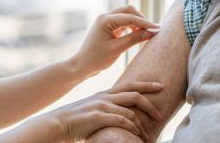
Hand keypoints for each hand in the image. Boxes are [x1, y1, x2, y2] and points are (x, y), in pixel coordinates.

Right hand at [49, 81, 163, 141]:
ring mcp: (102, 106)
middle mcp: (105, 96)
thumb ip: (108, 108)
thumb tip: (123, 115)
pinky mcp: (98, 117)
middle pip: (134, 95)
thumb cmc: (77, 119)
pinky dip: (131, 128)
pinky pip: (121, 121)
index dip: (147, 85)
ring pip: (130, 111)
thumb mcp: (94, 108)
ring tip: (146, 135)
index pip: (130, 85)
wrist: (58, 123)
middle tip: (160, 114)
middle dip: (150, 104)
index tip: (161, 86)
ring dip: (141, 125)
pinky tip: (135, 135)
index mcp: (106, 93)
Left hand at [73, 5, 159, 75]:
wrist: (82, 66)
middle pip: (129, 10)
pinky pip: (123, 22)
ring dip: (137, 22)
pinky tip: (137, 36)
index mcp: (105, 20)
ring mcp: (106, 21)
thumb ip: (134, 39)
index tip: (158, 29)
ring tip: (145, 34)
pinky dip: (132, 27)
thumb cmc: (96, 58)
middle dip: (141, 19)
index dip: (145, 23)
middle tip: (152, 31)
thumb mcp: (117, 49)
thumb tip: (151, 32)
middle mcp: (105, 17)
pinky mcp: (108, 27)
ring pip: (127, 15)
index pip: (130, 17)